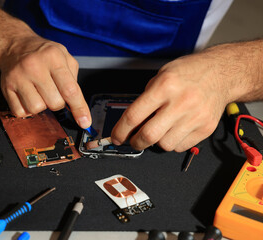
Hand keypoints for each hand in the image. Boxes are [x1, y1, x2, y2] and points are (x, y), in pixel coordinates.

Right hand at [0, 33, 90, 128]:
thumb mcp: (64, 56)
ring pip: (36, 109)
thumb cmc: (42, 53)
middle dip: (58, 103)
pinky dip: (26, 109)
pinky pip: (20, 112)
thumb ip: (73, 80)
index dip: (79, 108)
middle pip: (54, 103)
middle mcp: (35, 67)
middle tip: (53, 91)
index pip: (70, 90)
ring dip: (41, 106)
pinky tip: (28, 96)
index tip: (84, 122)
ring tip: (39, 93)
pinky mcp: (6, 87)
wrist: (14, 45)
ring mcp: (19, 77)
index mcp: (53, 57)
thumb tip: (79, 108)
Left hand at [111, 51, 232, 151]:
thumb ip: (146, 99)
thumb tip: (131, 124)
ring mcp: (195, 117)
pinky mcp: (205, 128)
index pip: (134, 115)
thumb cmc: (188, 73)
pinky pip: (181, 146)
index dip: (121, 130)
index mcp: (164, 86)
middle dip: (135, 142)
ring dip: (156, 142)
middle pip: (148, 135)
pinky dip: (173, 142)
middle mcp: (180, 102)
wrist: (221, 73)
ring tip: (159, 130)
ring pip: (165, 145)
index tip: (116, 137)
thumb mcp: (161, 76)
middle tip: (133, 140)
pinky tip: (175, 129)